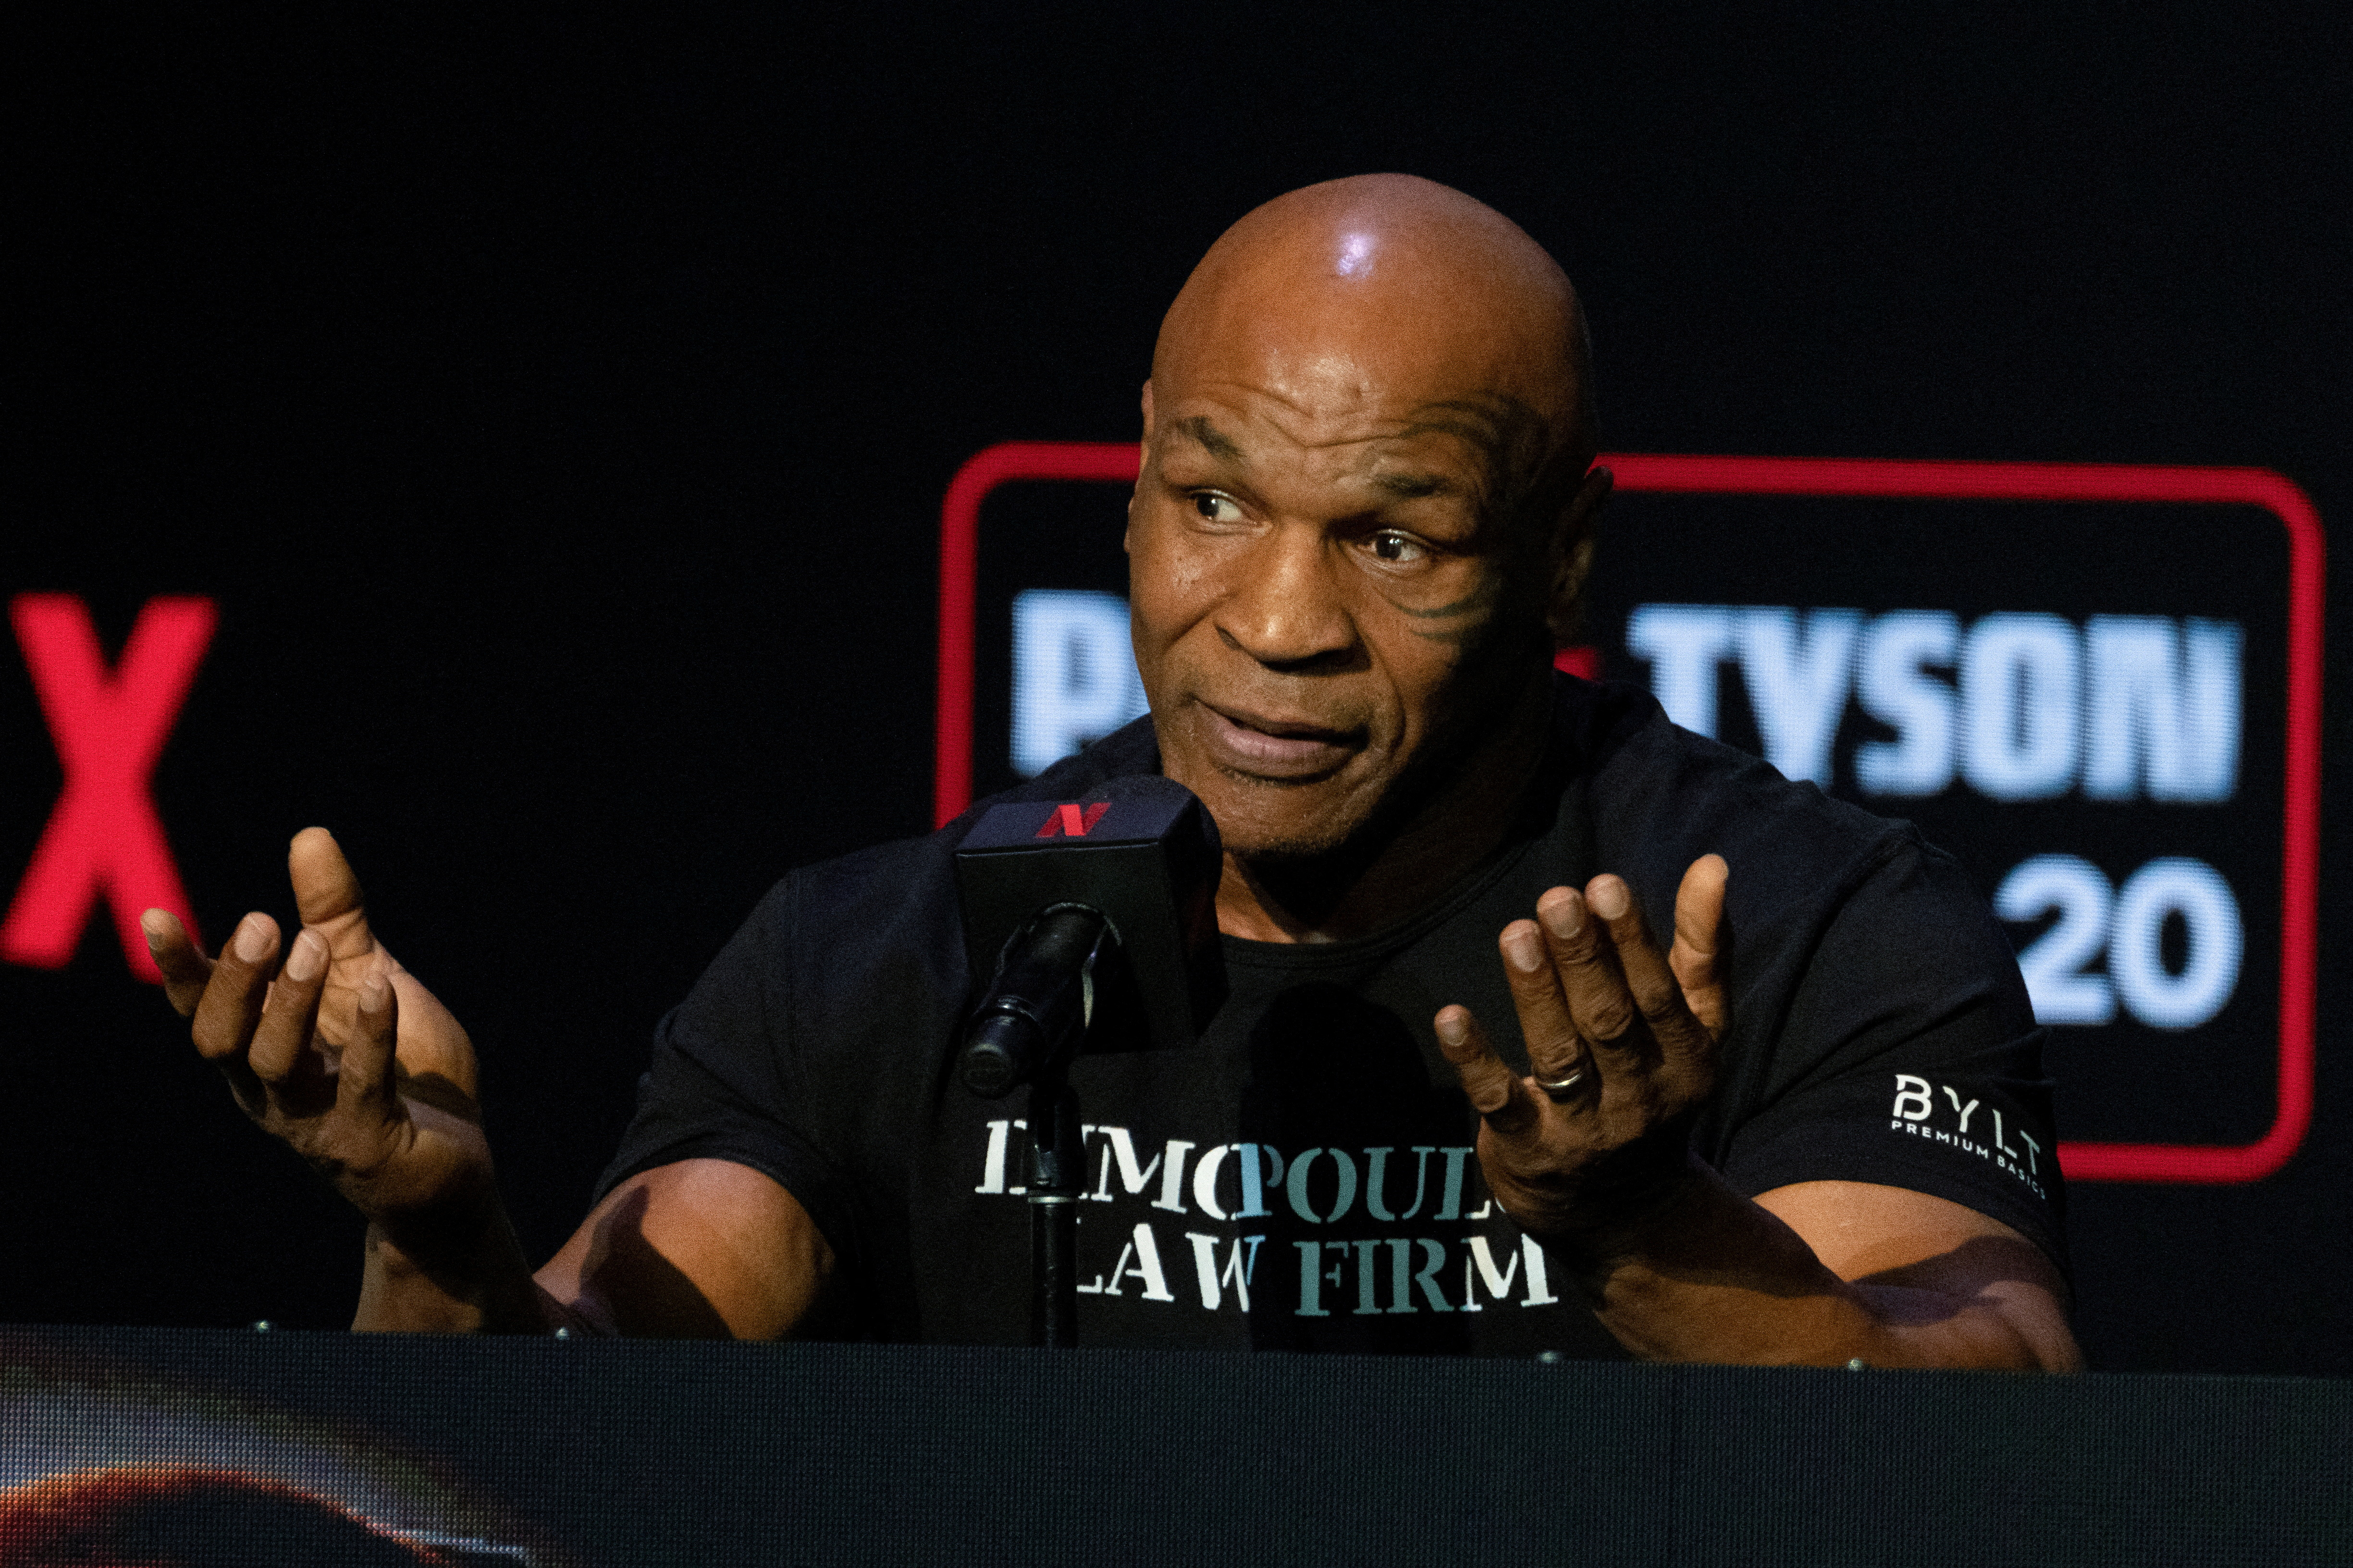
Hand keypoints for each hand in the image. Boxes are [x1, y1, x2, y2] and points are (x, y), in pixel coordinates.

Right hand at [145, 827, 492, 1224]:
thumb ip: (337, 918)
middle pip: (223, 1039)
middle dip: (235, 981)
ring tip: (315, 943)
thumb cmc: (403, 1068)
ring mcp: (314, 1123)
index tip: (158, 916)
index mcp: (260, 1051)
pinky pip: (360, 1089)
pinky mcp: (367, 1145)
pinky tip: (382, 989)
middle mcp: (271, 1091)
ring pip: (275, 1064)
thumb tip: (309, 835)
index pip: (203, 1009)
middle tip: (261, 922)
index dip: (179, 968)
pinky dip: (368, 1038)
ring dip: (290, 1002)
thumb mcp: (369, 978)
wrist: (454, 1162)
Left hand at [1435, 855, 1729, 1251]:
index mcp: (1686, 1060)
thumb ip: (1701, 948)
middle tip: (1557, 898)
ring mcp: (1582, 1128)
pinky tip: (1450, 1016)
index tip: (1606, 885)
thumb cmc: (1654, 1085)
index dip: (1634, 941)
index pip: (1660, 995)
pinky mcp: (1528, 1148)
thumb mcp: (1694, 1028)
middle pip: (1610, 1022)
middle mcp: (1640, 1097)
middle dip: (1583, 959)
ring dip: (1535, 995)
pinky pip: (1499, 1102)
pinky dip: (1474, 1059)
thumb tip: (1712, 864)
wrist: (1625, 1212)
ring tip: (1516, 934)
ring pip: (1559, 1056)